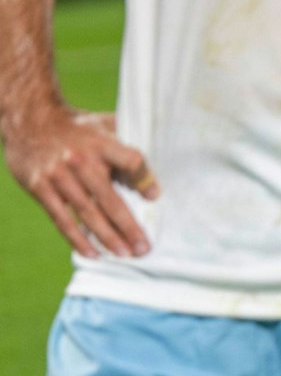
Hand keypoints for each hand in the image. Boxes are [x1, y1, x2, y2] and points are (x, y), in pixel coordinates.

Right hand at [4, 105, 156, 257]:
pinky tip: (93, 253)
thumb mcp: (105, 125)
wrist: (31, 121)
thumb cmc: (78, 127)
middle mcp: (81, 161)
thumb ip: (128, 147)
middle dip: (128, 226)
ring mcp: (59, 176)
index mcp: (102, 143)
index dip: (144, 178)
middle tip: (144, 247)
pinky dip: (78, 238)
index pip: (130, 161)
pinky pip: (62, 218)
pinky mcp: (40, 188)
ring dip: (107, 237)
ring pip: (87, 213)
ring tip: (125, 254)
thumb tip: (152, 177)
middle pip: (109, 198)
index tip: (155, 197)